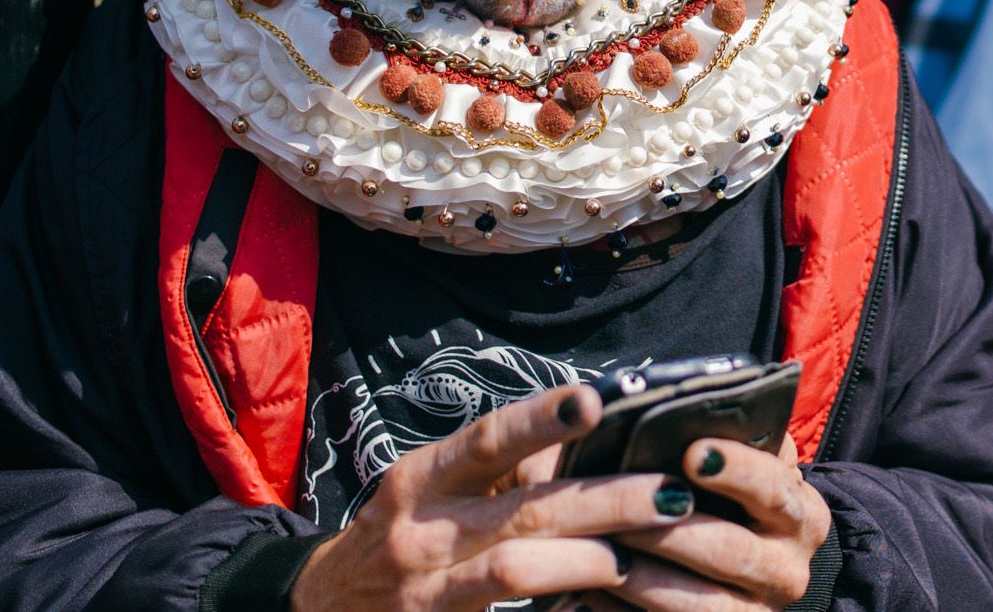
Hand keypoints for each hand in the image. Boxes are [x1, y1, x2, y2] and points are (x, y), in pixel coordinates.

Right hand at [291, 385, 696, 611]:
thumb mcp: (437, 489)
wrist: (322, 608)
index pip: (487, 439)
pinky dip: (556, 601)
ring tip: (640, 550)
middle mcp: (421, 530)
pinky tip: (598, 595)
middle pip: (523, 509)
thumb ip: (503, 468)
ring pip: (516, 569)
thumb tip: (588, 437)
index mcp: (423, 477)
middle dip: (604, 500)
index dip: (539, 419)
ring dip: (589, 558)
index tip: (593, 402)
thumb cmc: (402, 532)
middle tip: (670, 491)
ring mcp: (426, 589)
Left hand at [579, 436, 830, 609]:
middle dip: (674, 530)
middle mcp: (788, 568)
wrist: (732, 559)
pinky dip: (626, 609)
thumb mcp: (740, 466)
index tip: (690, 453)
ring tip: (601, 549)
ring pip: (699, 602)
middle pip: (731, 549)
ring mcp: (755, 611)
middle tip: (623, 510)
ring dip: (645, 576)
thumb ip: (726, 440)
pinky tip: (592, 587)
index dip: (736, 470)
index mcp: (802, 514)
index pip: (774, 489)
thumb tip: (681, 411)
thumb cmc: (727, 492)